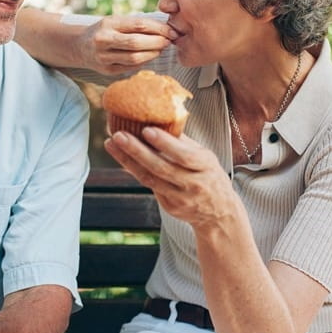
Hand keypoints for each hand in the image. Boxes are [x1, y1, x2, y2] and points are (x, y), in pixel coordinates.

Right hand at [78, 14, 174, 74]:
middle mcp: (103, 40)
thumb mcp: (116, 21)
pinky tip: (149, 56)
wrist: (80, 46)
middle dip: (157, 42)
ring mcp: (104, 57)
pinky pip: (131, 67)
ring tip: (161, 49)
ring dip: (153, 54)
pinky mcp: (107, 71)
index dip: (158, 28)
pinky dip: (144, 62)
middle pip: (137, 43)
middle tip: (169, 41)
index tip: (171, 31)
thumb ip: (136, 24)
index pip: (138, 25)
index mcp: (108, 23)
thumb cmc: (105, 31)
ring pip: (135, 58)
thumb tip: (165, 28)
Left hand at [104, 127, 241, 228]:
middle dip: (137, 151)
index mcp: (205, 167)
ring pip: (150, 179)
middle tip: (118, 135)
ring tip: (111, 144)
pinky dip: (135, 170)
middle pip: (161, 168)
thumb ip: (183, 143)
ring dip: (128, 160)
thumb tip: (159, 119)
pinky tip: (122, 157)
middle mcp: (193, 185)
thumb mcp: (205, 157)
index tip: (146, 130)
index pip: (184, 155)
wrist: (220, 213)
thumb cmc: (209, 175)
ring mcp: (181, 199)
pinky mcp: (170, 207)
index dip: (165, 143)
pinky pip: (149, 186)